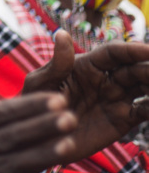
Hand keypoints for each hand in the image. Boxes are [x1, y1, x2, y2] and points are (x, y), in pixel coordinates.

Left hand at [23, 30, 148, 158]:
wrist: (37, 139)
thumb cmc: (34, 104)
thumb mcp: (40, 84)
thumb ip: (55, 64)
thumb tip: (61, 34)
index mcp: (87, 64)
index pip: (113, 53)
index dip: (131, 49)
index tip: (148, 50)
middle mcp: (105, 79)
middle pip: (133, 68)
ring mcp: (115, 99)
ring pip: (142, 87)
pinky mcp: (120, 120)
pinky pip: (141, 112)